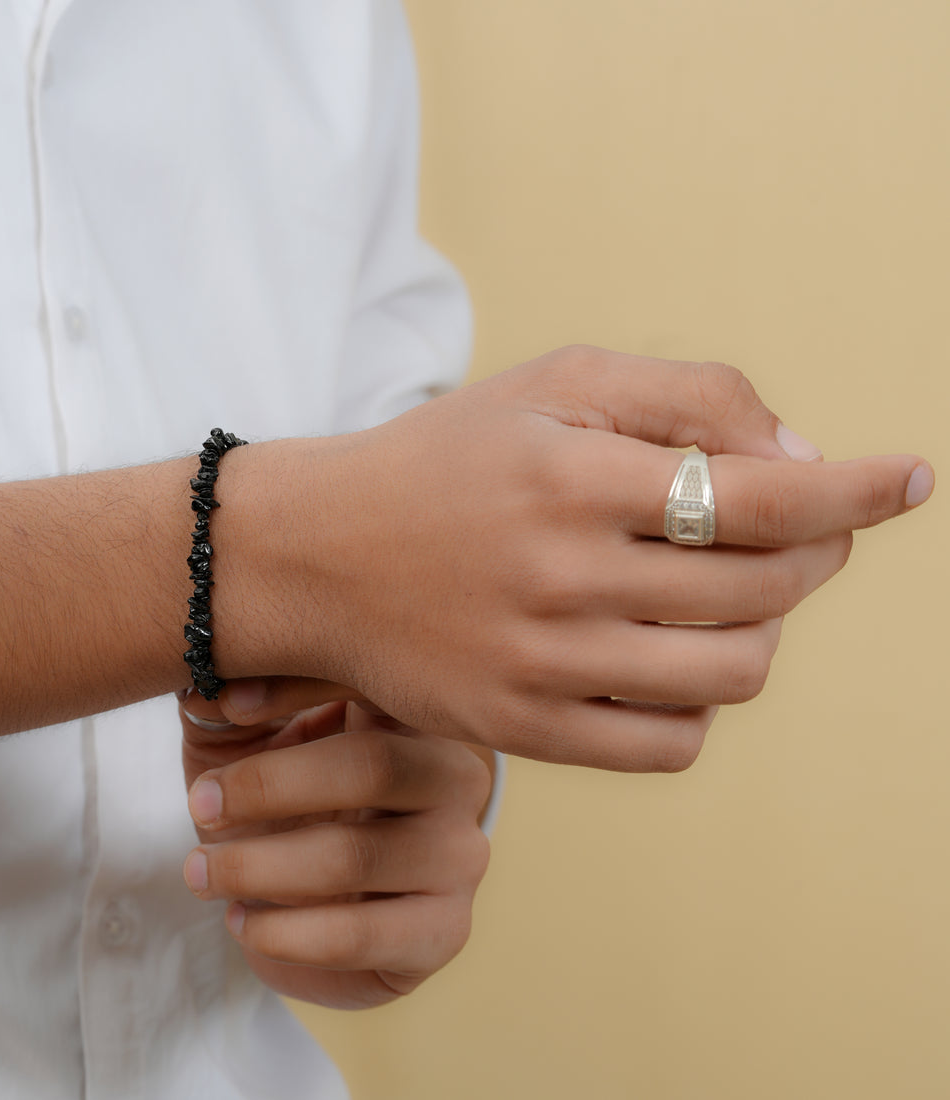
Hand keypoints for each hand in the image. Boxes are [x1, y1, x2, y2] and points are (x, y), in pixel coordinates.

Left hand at [180, 697, 491, 1008]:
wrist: (310, 906)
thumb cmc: (280, 802)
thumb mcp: (247, 739)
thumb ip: (232, 703)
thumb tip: (206, 689)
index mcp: (414, 714)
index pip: (374, 684)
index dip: (299, 687)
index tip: (228, 706)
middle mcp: (455, 776)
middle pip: (373, 766)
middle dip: (270, 787)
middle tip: (202, 805)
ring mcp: (459, 855)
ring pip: (355, 856)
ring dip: (258, 867)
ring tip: (202, 872)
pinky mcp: (445, 930)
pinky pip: (356, 935)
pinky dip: (282, 932)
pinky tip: (242, 921)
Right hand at [208, 346, 932, 768]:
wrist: (317, 555)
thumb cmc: (442, 459)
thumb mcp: (552, 386)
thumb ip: (684, 395)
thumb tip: (798, 456)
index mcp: (572, 478)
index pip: (761, 494)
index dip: (855, 489)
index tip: (910, 479)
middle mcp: (560, 577)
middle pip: (764, 590)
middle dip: (812, 553)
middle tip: (795, 528)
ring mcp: (540, 666)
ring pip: (731, 674)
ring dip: (763, 631)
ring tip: (731, 595)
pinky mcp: (519, 730)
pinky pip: (668, 744)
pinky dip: (701, 702)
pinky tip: (676, 657)